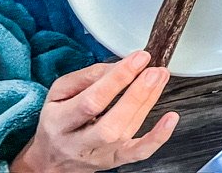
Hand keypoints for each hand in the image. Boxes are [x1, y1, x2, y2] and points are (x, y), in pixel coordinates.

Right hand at [10, 51, 178, 172]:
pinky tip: (171, 119)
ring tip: (160, 78)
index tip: (139, 58)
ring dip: (148, 102)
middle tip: (154, 71)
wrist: (50, 161)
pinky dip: (157, 137)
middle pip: (110, 123)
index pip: (91, 101)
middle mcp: (78, 144)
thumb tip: (121, 65)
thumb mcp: (60, 92)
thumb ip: (88, 76)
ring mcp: (98, 155)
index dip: (118, 78)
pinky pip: (138, 154)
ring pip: (125, 133)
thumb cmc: (58, 120)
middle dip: (137, 94)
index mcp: (59, 122)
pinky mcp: (114, 161)